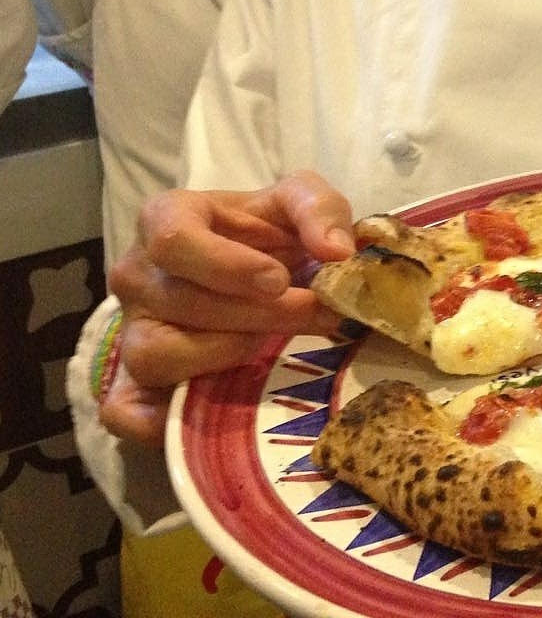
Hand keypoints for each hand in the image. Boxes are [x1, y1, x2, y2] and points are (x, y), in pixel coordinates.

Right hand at [102, 170, 354, 444]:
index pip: (174, 241)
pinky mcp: (133, 381)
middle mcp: (136, 274)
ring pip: (159, 354)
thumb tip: (337, 252)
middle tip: (312, 313)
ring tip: (273, 341)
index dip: (228, 266)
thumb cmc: (269, 230)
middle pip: (182, 301)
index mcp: (164, 218)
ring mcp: (130, 330)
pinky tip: (209, 407)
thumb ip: (319, 210)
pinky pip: (126, 410)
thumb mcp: (298, 200)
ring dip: (227, 354)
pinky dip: (158, 418)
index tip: (279, 281)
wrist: (258, 267)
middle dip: (257, 313)